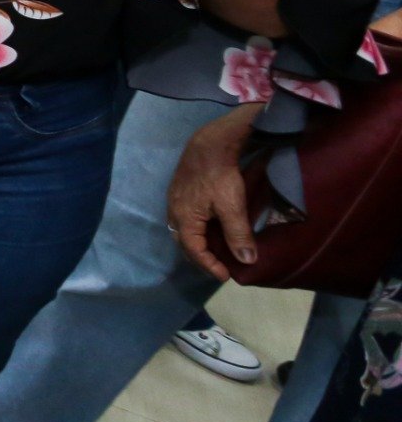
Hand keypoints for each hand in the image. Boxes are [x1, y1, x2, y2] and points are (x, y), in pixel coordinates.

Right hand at [169, 103, 261, 280]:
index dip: (210, 266)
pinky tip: (209, 228)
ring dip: (197, 244)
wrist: (209, 144)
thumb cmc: (220, 177)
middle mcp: (174, 212)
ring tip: (214, 251)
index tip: (226, 276)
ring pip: (183, 231)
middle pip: (184, 243)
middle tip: (218, 267)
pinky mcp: (180, 192)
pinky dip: (196, 231)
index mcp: (184, 219)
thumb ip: (238, 235)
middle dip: (200, 258)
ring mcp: (174, 201)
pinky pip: (184, 220)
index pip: (194, 251)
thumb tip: (247, 261)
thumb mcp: (232, 207)